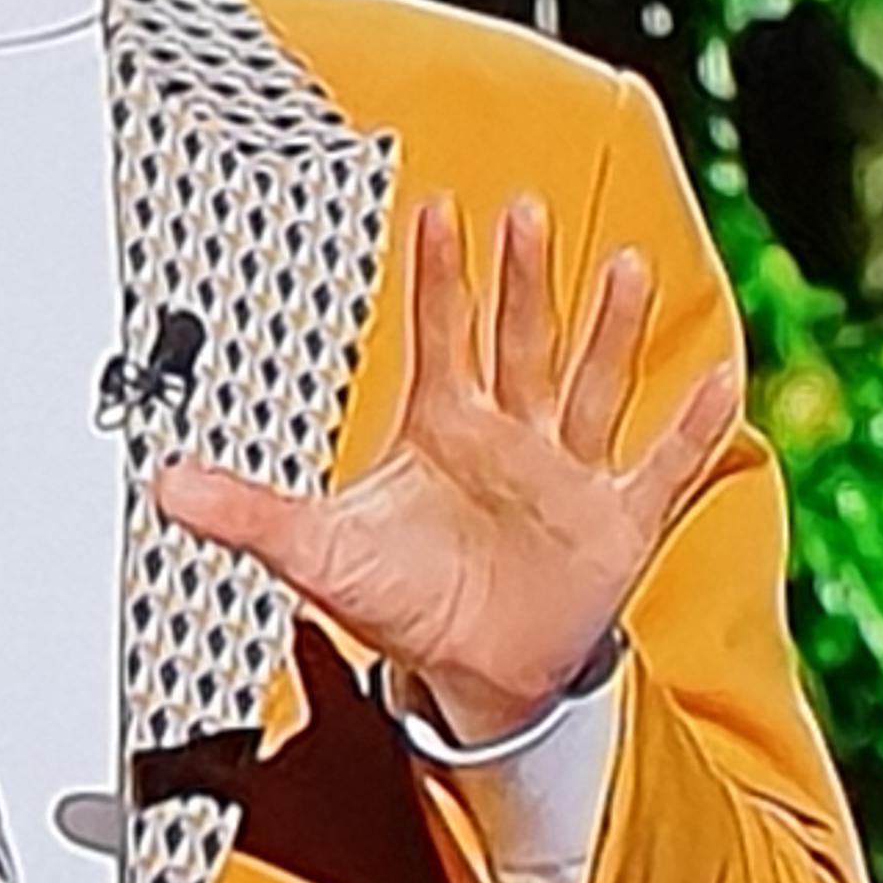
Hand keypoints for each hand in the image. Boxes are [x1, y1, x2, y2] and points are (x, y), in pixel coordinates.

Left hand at [151, 191, 746, 745]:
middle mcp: (510, 435)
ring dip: (609, 332)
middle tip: (524, 211)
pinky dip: (689, 430)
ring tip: (624, 270)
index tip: (436, 210)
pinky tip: (717, 380)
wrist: (476, 672)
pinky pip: (660, 468)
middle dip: (523, 280)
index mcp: (444, 427)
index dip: (439, 275)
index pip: (441, 333)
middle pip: (520, 341)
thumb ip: (247, 512)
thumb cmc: (406, 601)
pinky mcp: (616, 521)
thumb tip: (165, 486)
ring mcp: (567, 473)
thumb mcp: (318, 553)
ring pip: (590, 387)